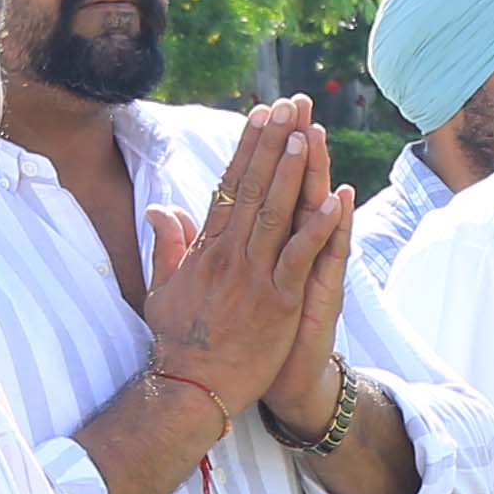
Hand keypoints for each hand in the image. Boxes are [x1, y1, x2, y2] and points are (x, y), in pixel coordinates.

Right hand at [140, 102, 339, 423]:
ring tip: (305, 134)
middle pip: (255, 188)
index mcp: (206, 249)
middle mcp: (230, 254)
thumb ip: (167, 244)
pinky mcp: (278, 300)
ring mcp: (254, 276)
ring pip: (275, 213)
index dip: (247, 149)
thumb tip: (161, 208)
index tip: (260, 117)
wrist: (190, 388)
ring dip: (292, 172)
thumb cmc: (178, 342)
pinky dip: (315, 228)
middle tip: (289, 106)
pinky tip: (332, 200)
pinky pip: (299, 257)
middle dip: (273, 144)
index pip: (230, 187)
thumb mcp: (162, 288)